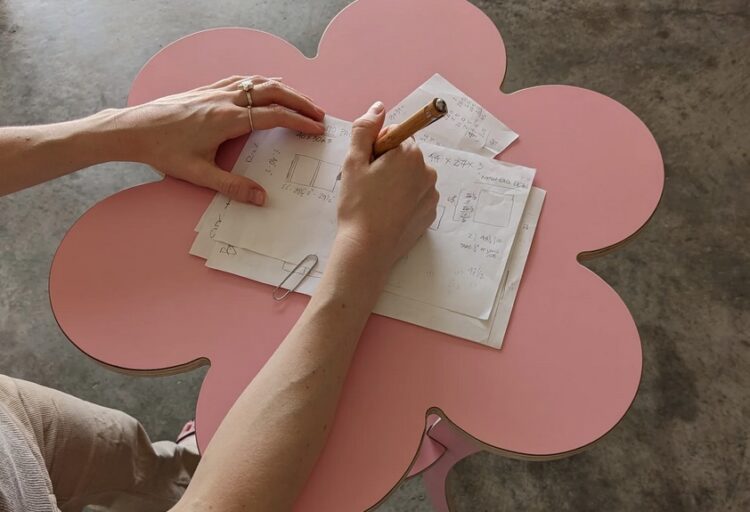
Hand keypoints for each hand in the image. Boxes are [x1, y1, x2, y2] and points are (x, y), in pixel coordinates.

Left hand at [115, 75, 324, 204]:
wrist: (134, 129)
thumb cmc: (163, 151)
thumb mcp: (198, 174)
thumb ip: (232, 187)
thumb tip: (261, 198)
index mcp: (227, 119)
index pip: (273, 115)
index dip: (299, 121)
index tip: (316, 128)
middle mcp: (226, 99)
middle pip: (273, 92)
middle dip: (300, 102)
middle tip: (318, 114)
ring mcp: (216, 91)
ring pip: (260, 82)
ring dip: (285, 90)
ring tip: (301, 102)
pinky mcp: (208, 89)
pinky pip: (243, 79)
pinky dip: (263, 82)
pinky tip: (268, 87)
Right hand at [335, 101, 438, 270]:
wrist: (368, 249)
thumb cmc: (358, 205)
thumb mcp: (353, 162)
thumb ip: (365, 129)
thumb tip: (379, 107)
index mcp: (409, 153)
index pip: (395, 135)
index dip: (377, 148)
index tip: (367, 166)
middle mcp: (426, 170)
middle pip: (405, 155)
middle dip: (388, 164)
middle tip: (368, 185)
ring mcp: (431, 193)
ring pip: (411, 177)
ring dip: (396, 182)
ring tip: (377, 202)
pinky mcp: (430, 213)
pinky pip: (417, 197)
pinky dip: (404, 200)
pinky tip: (387, 213)